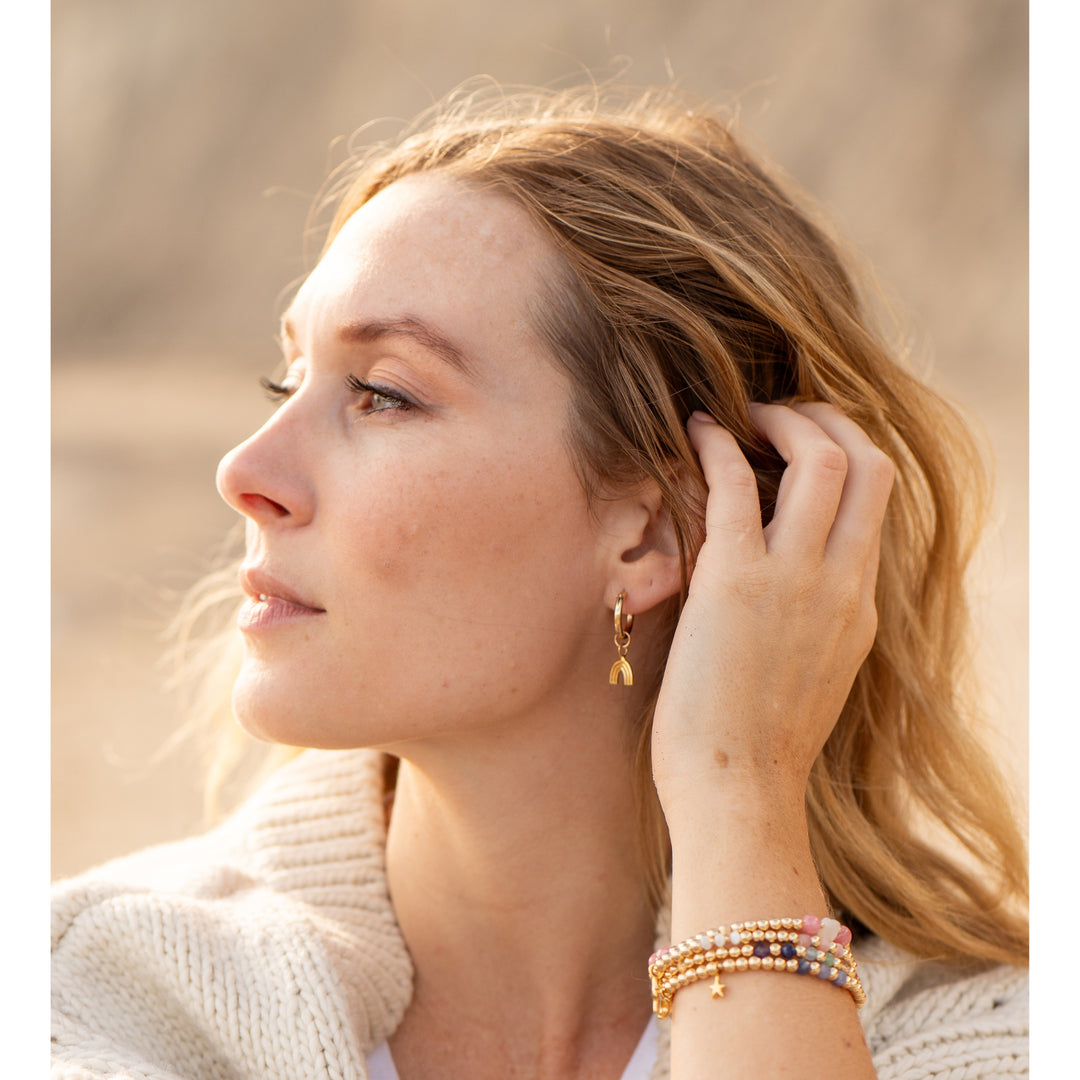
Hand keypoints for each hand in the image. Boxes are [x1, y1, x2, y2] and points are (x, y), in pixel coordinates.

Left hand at [651, 402, 893, 819]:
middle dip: (828, 420)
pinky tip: (695, 431)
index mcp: (859, 605)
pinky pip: (735, 485)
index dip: (845, 455)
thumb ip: (812, 620)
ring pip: (822, 459)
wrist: (738, 794)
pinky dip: (717, 445)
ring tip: (742, 413)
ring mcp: (795, 579)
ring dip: (782, 419)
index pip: (877, 503)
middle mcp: (841, 583)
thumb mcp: (811, 674)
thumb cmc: (757, 747)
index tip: (805, 444)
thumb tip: (783, 585)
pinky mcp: (735, 582)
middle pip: (869, 464)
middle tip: (780, 413)